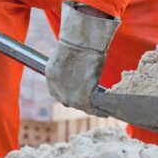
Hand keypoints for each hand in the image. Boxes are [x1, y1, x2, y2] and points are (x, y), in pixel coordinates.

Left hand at [46, 0, 119, 114]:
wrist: (80, 45)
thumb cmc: (75, 46)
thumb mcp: (66, 59)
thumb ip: (68, 68)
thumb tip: (75, 67)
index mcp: (51, 81)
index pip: (61, 94)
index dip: (72, 93)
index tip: (80, 93)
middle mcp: (57, 92)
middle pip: (70, 101)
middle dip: (80, 100)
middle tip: (93, 98)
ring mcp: (69, 97)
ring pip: (82, 106)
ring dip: (91, 107)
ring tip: (102, 108)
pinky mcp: (82, 99)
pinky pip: (92, 109)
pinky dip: (100, 111)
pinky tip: (106, 112)